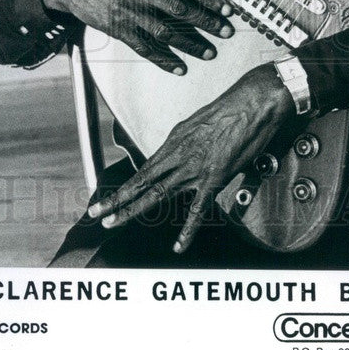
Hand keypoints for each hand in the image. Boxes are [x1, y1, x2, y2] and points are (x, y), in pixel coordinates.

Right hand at [41, 0, 233, 73]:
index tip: (226, 8)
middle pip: (181, 10)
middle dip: (207, 22)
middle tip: (227, 31)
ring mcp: (130, 12)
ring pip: (166, 32)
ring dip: (191, 44)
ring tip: (210, 52)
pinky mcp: (119, 29)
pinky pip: (144, 48)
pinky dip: (163, 60)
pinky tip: (179, 67)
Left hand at [87, 63, 295, 252]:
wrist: (252, 104)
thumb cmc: (229, 109)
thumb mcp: (197, 123)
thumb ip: (184, 143)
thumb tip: (176, 154)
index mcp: (174, 142)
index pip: (142, 170)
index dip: (123, 187)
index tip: (105, 197)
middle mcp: (179, 156)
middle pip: (141, 182)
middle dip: (117, 200)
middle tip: (97, 214)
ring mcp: (194, 169)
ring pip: (158, 194)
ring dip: (133, 209)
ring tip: (113, 222)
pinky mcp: (214, 178)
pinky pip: (198, 209)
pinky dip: (188, 230)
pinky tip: (178, 245)